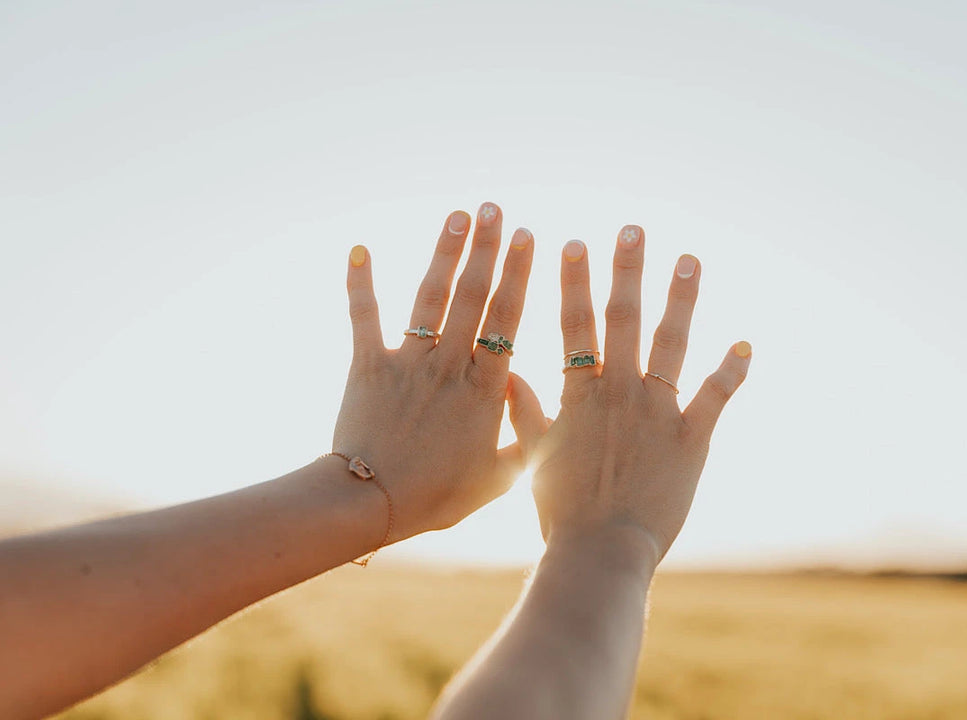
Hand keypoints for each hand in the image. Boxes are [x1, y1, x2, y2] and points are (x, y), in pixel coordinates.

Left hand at [331, 203, 537, 542]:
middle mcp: (449, 367)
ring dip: (445, 253)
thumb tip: (525, 384)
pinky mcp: (367, 366)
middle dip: (486, 249)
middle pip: (472, 297)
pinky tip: (358, 248)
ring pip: (429, 298)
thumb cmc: (439, 498)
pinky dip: (360, 282)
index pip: (507, 321)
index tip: (528, 237)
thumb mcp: (501, 477)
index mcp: (486, 391)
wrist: (373, 506)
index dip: (517, 275)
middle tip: (495, 209)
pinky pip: (363, 317)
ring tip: (458, 215)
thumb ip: (525, 432)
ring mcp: (408, 363)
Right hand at [521, 227, 751, 564]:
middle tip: (634, 228)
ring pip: (672, 342)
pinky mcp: (693, 438)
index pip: (573, 325)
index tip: (574, 242)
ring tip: (689, 258)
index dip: (574, 281)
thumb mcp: (534, 457)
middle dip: (627, 270)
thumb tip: (509, 373)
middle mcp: (618, 392)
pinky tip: (745, 341)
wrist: (600, 552)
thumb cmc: (562, 511)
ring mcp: (658, 412)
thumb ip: (525, 412)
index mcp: (579, 395)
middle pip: (623, 319)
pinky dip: (732, 369)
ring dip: (681, 297)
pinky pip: (716, 395)